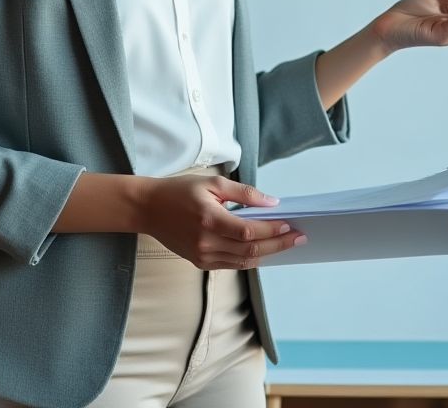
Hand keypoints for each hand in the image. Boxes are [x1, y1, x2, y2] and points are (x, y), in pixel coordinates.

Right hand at [138, 174, 304, 269]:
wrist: (148, 208)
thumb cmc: (179, 191)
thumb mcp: (212, 183)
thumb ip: (243, 194)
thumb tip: (272, 203)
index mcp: (210, 220)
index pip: (250, 232)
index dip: (273, 231)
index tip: (291, 225)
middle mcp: (207, 243)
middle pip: (251, 250)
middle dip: (279, 244)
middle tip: (298, 237)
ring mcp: (203, 256)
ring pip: (244, 262)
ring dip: (268, 254)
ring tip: (286, 244)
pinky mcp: (200, 263)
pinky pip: (232, 264)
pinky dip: (250, 258)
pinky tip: (263, 249)